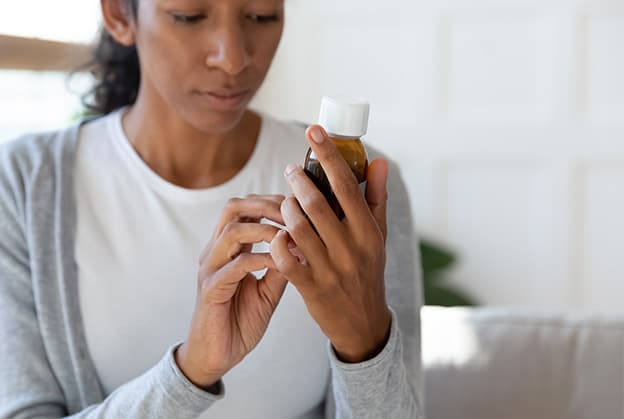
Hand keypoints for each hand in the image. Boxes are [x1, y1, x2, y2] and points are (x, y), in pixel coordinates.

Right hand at [176, 195, 289, 389]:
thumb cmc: (239, 322)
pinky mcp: (210, 289)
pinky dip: (261, 259)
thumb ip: (281, 267)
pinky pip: (236, 265)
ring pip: (232, 231)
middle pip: (233, 207)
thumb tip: (304, 245)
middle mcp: (215, 252)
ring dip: (265, 229)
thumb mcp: (268, 290)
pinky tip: (280, 263)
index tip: (299, 204)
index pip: (245, 207)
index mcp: (227, 248)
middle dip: (267, 205)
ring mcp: (210, 269)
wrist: (217, 356)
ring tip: (289, 236)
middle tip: (295, 213)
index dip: (271, 200)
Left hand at [270, 124, 391, 362]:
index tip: (313, 131)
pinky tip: (278, 232)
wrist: (363, 323)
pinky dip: (278, 241)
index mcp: (368, 231)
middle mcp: (351, 249)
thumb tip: (379, 160)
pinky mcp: (311, 288)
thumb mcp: (378, 235)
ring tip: (284, 200)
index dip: (328, 155)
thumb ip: (376, 197)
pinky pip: (286, 259)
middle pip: (317, 204)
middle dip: (298, 181)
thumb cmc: (368, 270)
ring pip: (298, 228)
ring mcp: (330, 269)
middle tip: (290, 170)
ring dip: (286, 209)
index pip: (346, 184)